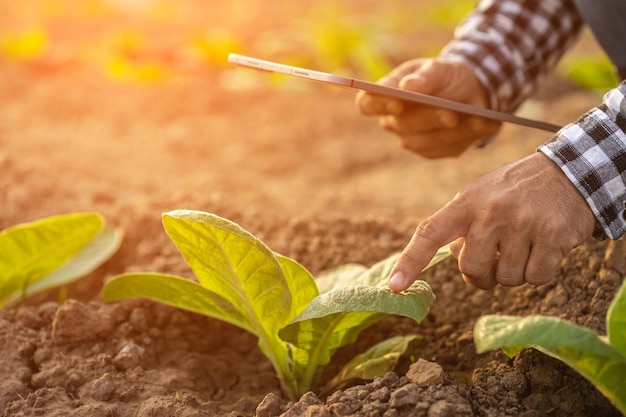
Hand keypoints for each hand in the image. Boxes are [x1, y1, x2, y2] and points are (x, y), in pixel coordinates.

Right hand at [356, 58, 500, 157]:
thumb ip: (425, 76)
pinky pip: (448, 148)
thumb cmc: (446, 76)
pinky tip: (484, 124)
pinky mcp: (434, 151)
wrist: (470, 90)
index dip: (378, 105)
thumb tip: (407, 86)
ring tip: (477, 118)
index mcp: (385, 97)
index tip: (397, 102)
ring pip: (427, 141)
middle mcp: (394, 122)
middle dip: (428, 118)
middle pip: (402, 125)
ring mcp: (413, 140)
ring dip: (454, 131)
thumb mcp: (439, 67)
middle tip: (449, 113)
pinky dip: (468, 135)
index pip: (367, 104)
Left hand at [388, 152, 595, 289]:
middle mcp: (491, 211)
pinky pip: (536, 277)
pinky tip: (543, 248)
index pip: (430, 232)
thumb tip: (456, 258)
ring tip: (523, 245)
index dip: (410, 261)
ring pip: (506, 279)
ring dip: (513, 272)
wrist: (568, 172)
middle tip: (494, 260)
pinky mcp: (552, 237)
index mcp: (467, 201)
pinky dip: (538, 272)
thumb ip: (461, 225)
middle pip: (471, 269)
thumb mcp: (481, 195)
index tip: (394, 286)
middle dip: (481, 275)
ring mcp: (522, 224)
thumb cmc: (515, 190)